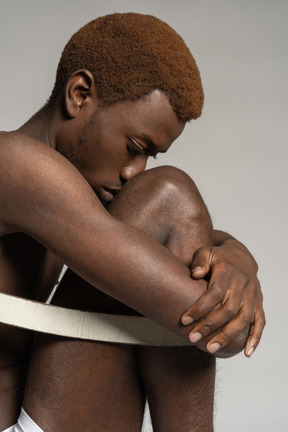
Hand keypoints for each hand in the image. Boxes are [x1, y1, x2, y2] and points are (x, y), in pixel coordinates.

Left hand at [181, 238, 264, 356]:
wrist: (241, 257)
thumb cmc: (218, 258)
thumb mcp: (206, 252)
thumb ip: (200, 261)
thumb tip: (195, 274)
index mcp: (228, 272)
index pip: (214, 293)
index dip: (199, 307)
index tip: (184, 320)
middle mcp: (242, 285)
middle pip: (228, 309)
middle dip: (210, 325)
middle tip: (192, 338)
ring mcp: (252, 295)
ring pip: (243, 319)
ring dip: (227, 335)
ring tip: (211, 348)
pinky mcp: (259, 304)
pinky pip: (260, 322)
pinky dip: (255, 338)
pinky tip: (247, 353)